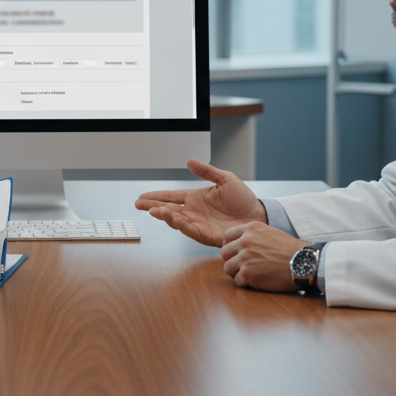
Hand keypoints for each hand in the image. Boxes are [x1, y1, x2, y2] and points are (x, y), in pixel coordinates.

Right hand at [134, 158, 267, 246]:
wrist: (257, 214)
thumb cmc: (243, 199)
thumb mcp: (225, 179)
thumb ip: (207, 171)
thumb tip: (189, 161)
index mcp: (196, 198)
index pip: (171, 196)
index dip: (156, 196)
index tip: (141, 197)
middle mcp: (194, 212)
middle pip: (168, 209)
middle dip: (152, 207)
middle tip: (138, 204)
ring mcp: (199, 224)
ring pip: (176, 220)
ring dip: (164, 215)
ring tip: (153, 210)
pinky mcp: (207, 235)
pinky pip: (190, 230)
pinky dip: (181, 225)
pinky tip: (173, 218)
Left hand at [220, 222, 306, 292]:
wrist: (304, 263)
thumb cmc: (291, 250)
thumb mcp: (270, 233)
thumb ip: (254, 236)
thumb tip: (239, 243)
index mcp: (251, 229)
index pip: (227, 236)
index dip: (230, 246)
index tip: (236, 253)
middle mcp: (245, 241)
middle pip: (224, 253)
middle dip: (233, 260)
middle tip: (245, 266)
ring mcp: (244, 257)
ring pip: (227, 268)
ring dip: (238, 273)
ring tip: (253, 275)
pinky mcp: (247, 273)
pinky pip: (237, 281)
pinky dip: (247, 283)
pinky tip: (259, 281)